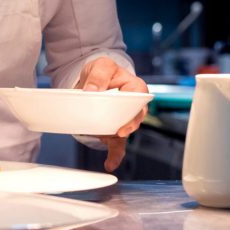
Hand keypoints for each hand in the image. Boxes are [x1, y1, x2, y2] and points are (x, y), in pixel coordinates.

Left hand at [76, 57, 148, 172]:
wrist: (95, 79)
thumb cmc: (104, 71)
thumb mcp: (101, 65)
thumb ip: (99, 75)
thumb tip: (91, 90)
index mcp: (135, 88)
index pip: (138, 98)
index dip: (132, 109)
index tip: (125, 118)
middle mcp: (133, 106)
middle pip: (134, 118)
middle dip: (126, 125)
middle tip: (118, 132)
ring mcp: (124, 119)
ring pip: (125, 132)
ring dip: (117, 139)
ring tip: (110, 148)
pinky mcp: (115, 129)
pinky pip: (117, 145)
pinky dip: (114, 155)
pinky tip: (110, 164)